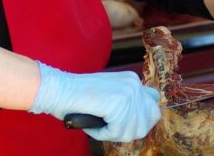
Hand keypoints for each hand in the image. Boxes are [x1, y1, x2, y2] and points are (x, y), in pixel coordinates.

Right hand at [29, 62, 160, 141]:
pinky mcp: (119, 104)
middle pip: (151, 119)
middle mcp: (135, 84)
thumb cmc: (78, 97)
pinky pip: (117, 132)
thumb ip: (126, 102)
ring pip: (133, 130)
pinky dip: (102, 133)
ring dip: (113, 133)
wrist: (59, 89)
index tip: (124, 121)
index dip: (142, 118)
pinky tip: (92, 123)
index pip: (154, 104)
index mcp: (133, 80)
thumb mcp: (109, 95)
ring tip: (97, 123)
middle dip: (131, 129)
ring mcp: (128, 93)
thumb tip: (143, 120)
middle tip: (111, 127)